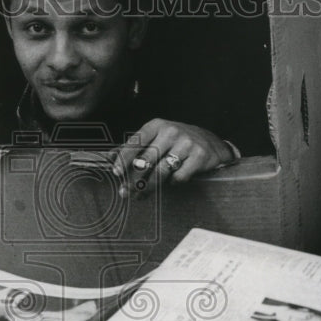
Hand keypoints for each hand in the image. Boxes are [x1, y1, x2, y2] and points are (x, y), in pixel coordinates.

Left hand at [111, 118, 235, 197]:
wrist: (211, 142)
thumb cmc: (177, 141)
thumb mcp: (156, 138)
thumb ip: (134, 147)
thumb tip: (108, 156)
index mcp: (157, 125)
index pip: (136, 141)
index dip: (124, 158)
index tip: (116, 172)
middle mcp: (171, 131)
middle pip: (146, 160)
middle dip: (133, 179)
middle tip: (125, 192)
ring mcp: (186, 143)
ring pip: (161, 172)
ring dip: (148, 187)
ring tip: (140, 196)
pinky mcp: (199, 156)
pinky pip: (179, 177)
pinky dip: (172, 183)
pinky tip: (171, 182)